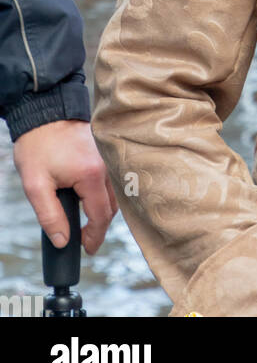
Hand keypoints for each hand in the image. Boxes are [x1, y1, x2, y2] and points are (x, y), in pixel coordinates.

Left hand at [13, 119, 117, 253]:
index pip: (101, 216)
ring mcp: (108, 157)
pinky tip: (89, 199)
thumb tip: (63, 240)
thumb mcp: (35, 185)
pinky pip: (110, 179)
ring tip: (85, 222)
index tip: (87, 250)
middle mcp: (107, 166)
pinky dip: (103, 194)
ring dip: (102, 210)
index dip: (95, 237)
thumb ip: (50, 216)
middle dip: (99, 226)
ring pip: (113, 193)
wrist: (45, 112)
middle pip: (111, 206)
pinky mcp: (105, 151)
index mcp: (92, 175)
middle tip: (85, 240)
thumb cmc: (38, 146)